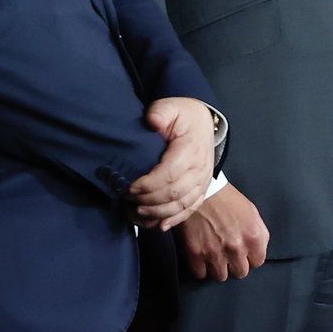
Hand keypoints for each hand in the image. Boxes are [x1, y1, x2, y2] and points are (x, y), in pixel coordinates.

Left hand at [130, 97, 216, 229]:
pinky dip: (176, 219)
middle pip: (173, 193)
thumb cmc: (183, 116)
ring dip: (158, 212)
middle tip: (128, 199)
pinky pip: (191, 208)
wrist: (204, 122)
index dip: (147, 184)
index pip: (169, 174)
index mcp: (190, 149)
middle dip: (148, 200)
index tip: (129, 186)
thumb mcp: (170, 107)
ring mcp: (203, 180)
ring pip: (182, 205)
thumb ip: (161, 112)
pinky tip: (161, 225)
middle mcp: (200, 168)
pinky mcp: (203, 189)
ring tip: (139, 212)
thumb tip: (152, 121)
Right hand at [177, 184, 268, 280]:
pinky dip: (201, 267)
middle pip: (240, 273)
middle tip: (228, 254)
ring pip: (221, 276)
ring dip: (218, 267)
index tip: (243, 252)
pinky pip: (201, 274)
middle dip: (235, 264)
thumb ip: (259, 235)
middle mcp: (237, 249)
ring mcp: (215, 253)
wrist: (200, 190)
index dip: (250, 257)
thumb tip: (257, 252)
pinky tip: (201, 256)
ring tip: (214, 255)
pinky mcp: (195, 254)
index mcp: (254, 237)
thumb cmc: (227, 198)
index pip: (258, 262)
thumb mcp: (252, 212)